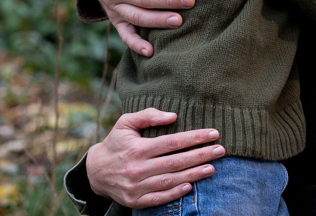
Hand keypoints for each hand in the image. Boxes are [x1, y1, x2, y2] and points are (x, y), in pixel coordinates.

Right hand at [86, 109, 222, 208]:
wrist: (95, 172)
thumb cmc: (116, 143)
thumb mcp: (125, 123)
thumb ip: (147, 115)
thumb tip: (173, 116)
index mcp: (138, 148)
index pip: (172, 142)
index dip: (195, 138)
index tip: (213, 134)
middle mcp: (138, 168)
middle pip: (176, 162)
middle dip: (201, 155)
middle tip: (221, 150)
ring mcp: (137, 186)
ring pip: (170, 180)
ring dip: (194, 174)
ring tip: (212, 168)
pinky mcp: (136, 200)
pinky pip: (159, 198)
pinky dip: (175, 194)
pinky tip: (190, 186)